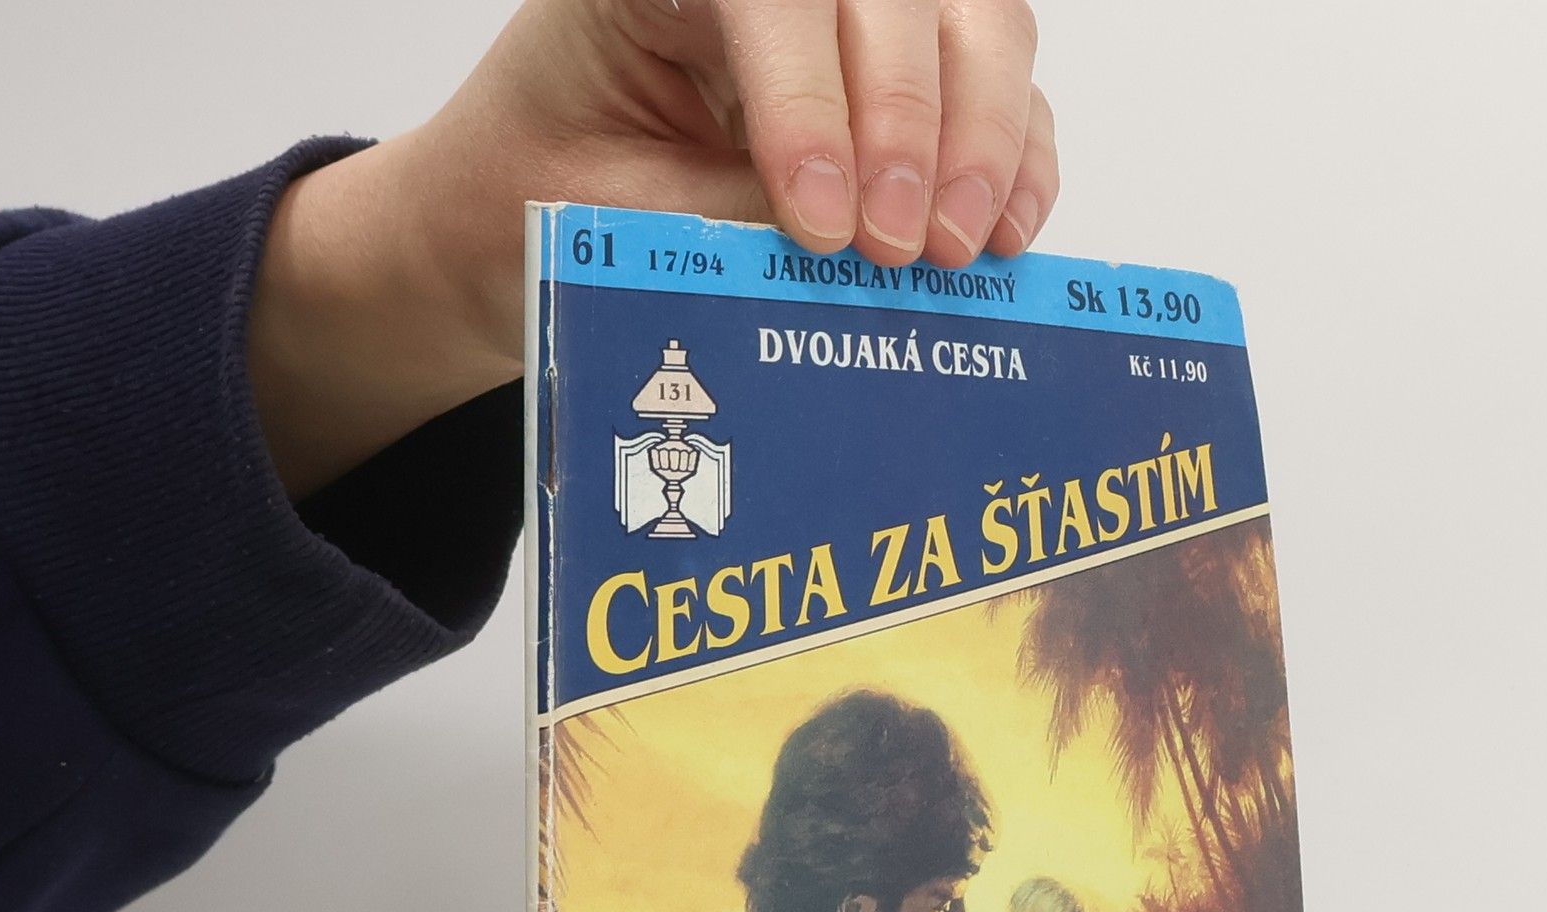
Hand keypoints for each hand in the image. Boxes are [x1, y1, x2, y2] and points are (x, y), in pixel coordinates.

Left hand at [251, 0, 1058, 494]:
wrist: (526, 212)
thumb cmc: (550, 195)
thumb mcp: (617, 214)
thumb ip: (729, 217)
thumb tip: (852, 252)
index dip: (811, 102)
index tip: (821, 223)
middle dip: (911, 122)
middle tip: (896, 249)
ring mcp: (857, 24)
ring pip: (977, 23)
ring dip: (982, 140)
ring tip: (956, 252)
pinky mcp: (910, 86)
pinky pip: (1004, 93)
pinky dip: (1020, 161)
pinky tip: (1003, 238)